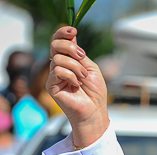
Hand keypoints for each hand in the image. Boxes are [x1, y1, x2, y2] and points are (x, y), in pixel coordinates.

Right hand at [47, 26, 108, 146]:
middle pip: (55, 45)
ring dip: (75, 67)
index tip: (73, 30)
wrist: (95, 110)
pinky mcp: (51, 85)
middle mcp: (59, 66)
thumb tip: (71, 35)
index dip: (62, 33)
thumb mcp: (91, 68)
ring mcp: (54, 76)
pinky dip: (71, 76)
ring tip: (83, 78)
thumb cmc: (95, 92)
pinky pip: (57, 71)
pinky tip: (76, 85)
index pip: (59, 41)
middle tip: (81, 57)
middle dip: (70, 48)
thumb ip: (79, 54)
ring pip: (58, 58)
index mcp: (68, 60)